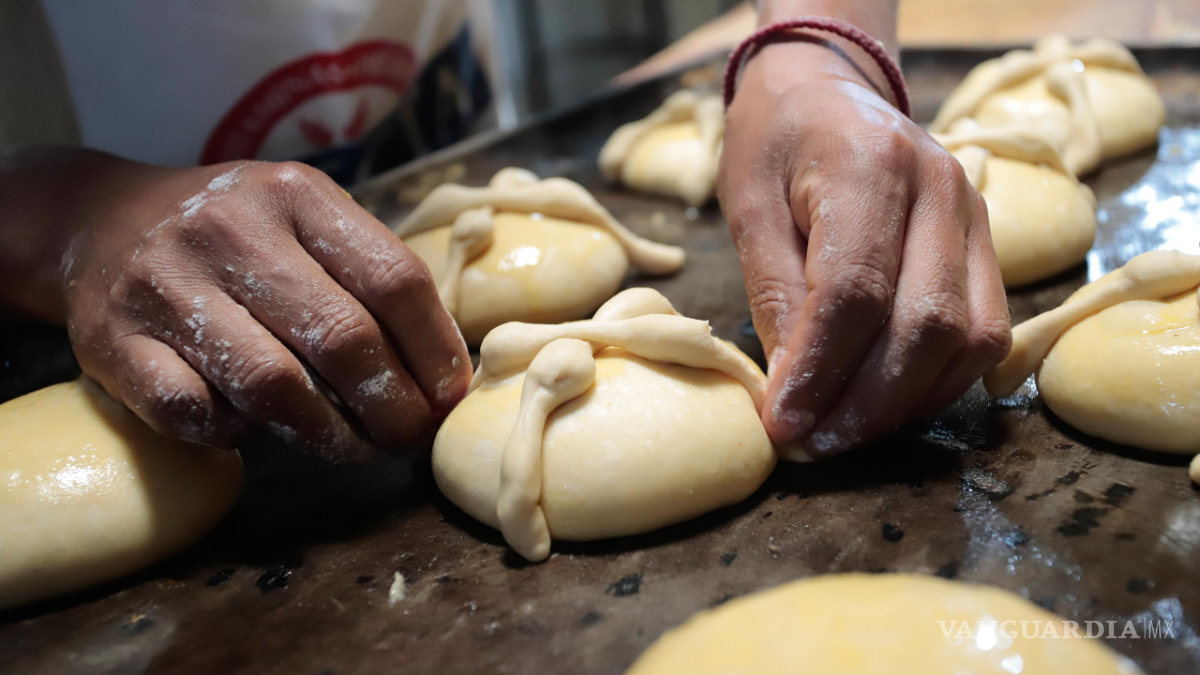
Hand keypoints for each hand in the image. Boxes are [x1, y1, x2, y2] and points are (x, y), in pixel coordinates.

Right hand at [60, 158, 470, 459]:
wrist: (100, 219)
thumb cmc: (236, 233)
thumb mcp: (304, 218)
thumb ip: (367, 276)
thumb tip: (443, 374)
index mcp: (296, 194)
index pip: (395, 278)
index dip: (436, 350)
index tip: (450, 395)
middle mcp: (231, 230)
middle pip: (344, 337)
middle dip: (395, 406)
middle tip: (411, 438)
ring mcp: (167, 284)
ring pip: (274, 384)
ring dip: (330, 434)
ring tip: (356, 449)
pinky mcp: (115, 341)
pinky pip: (196, 411)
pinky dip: (239, 433)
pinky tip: (260, 429)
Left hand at [719, 41, 1010, 457]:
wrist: (827, 91)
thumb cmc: (776, 144)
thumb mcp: (749, 208)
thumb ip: (774, 293)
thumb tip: (793, 390)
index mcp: (871, 166)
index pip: (856, 292)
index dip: (820, 371)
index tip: (782, 424)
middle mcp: (942, 190)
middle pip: (925, 326)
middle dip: (866, 404)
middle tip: (812, 444)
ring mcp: (977, 217)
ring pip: (969, 339)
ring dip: (905, 404)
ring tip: (844, 435)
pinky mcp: (991, 246)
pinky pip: (985, 334)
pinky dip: (937, 383)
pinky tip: (886, 405)